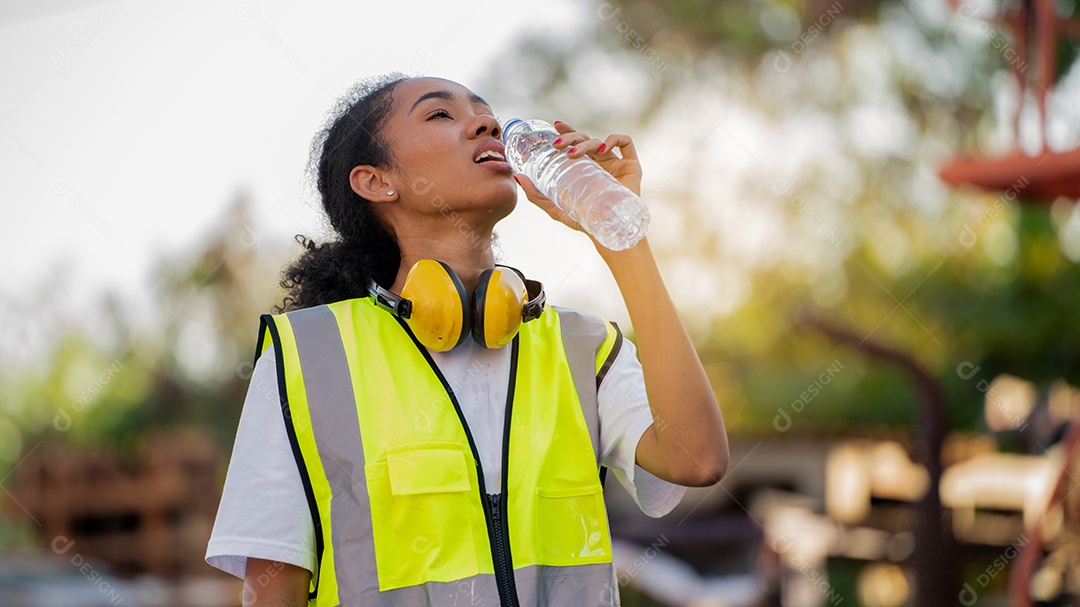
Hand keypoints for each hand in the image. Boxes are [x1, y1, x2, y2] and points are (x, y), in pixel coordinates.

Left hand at [513, 121, 643, 233]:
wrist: (610, 234)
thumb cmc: (585, 222)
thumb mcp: (556, 208)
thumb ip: (535, 194)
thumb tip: (516, 176)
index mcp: (586, 167)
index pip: (576, 142)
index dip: (567, 131)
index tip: (555, 127)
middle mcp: (601, 162)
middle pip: (585, 139)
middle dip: (571, 137)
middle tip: (558, 144)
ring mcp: (616, 162)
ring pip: (599, 141)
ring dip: (584, 143)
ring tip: (571, 155)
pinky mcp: (632, 165)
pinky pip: (626, 142)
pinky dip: (613, 139)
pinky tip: (601, 150)